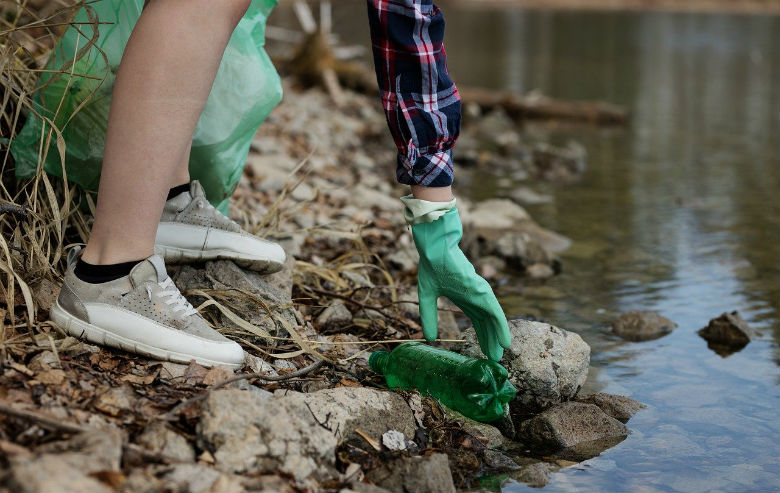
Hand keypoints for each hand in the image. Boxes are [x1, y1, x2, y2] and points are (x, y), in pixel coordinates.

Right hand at [411, 207, 510, 360]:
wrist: (435, 249)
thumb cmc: (431, 266)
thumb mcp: (427, 297)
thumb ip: (429, 317)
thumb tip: (429, 338)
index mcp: (464, 298)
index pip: (476, 321)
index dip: (481, 336)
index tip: (484, 351)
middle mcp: (475, 297)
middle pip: (487, 323)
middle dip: (490, 340)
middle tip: (494, 358)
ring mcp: (480, 294)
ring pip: (494, 320)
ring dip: (498, 338)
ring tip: (500, 355)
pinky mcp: (483, 292)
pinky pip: (496, 313)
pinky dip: (502, 328)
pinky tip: (506, 342)